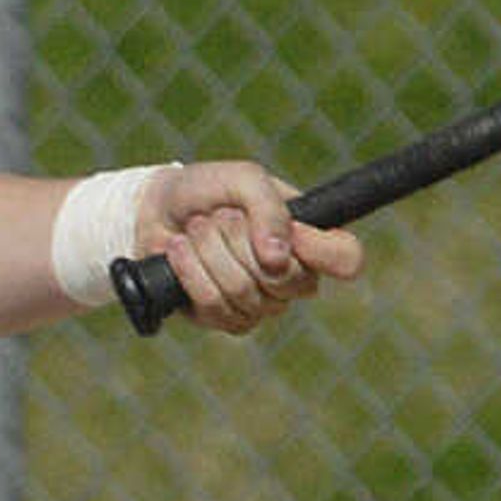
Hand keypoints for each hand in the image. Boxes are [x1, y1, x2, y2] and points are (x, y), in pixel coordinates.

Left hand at [135, 160, 361, 335]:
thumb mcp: (242, 179)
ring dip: (209, 250)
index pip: (347, 258)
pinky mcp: (225, 320)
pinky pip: (214, 305)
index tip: (294, 235)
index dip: (326, 253)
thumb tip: (279, 257)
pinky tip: (179, 252)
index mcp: (309, 239)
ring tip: (196, 231)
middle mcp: (291, 278)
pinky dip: (190, 270)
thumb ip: (268, 207)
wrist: (154, 212)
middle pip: (285, 278)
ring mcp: (260, 305)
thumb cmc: (207, 191)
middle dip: (241, 239)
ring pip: (243, 291)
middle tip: (222, 217)